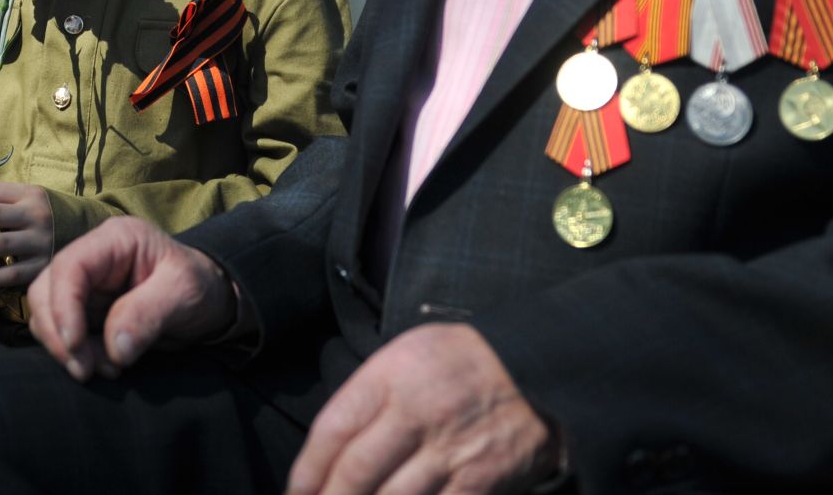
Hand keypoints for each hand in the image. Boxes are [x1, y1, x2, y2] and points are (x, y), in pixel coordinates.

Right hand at [27, 217, 235, 381]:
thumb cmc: (201, 287)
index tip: (75, 348)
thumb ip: (148, 315)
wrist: (209, 303)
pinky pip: (62, 331)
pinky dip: (75, 353)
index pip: (70, 267)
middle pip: (46, 289)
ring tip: (103, 368)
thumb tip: (114, 349)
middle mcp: (93, 258)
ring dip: (65, 347)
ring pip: (47, 313)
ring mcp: (86, 285)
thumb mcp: (184, 293)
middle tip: (84, 370)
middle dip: (58, 333)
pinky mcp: (86, 310)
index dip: (63, 308)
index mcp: (115, 240)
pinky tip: (105, 365)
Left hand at [285, 324, 556, 494]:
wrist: (536, 368)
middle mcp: (417, 412)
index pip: (334, 428)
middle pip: (356, 471)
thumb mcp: (409, 352)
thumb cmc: (462, 361)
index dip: (308, 469)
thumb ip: (370, 394)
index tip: (296, 491)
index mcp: (393, 375)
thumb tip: (331, 449)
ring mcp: (449, 450)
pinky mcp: (479, 481)